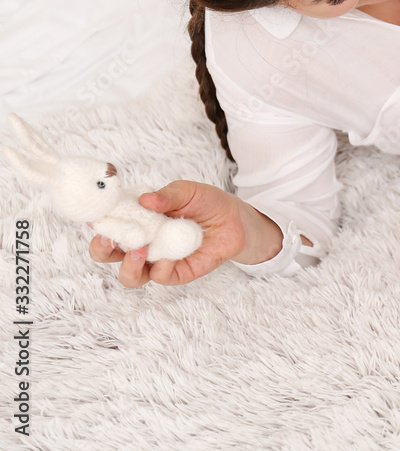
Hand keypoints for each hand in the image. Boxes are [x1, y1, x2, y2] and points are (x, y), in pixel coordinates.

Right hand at [89, 180, 249, 287]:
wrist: (234, 218)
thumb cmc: (205, 202)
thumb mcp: (186, 191)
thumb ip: (167, 195)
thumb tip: (146, 200)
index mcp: (136, 220)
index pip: (108, 225)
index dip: (98, 223)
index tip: (96, 219)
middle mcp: (141, 243)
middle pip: (107, 255)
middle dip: (101, 250)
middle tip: (109, 239)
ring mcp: (157, 260)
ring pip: (130, 276)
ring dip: (128, 266)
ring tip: (139, 250)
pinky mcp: (177, 273)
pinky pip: (161, 277)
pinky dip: (161, 268)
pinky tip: (169, 257)